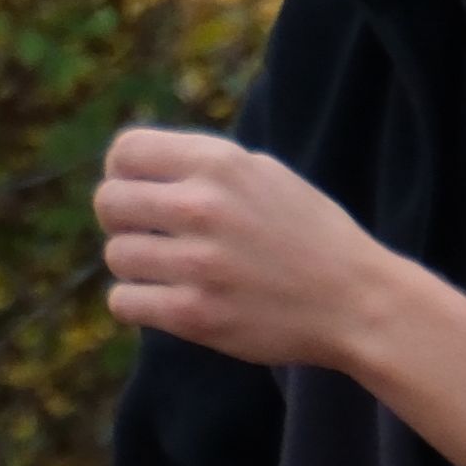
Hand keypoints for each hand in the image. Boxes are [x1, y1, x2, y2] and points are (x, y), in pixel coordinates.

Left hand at [97, 128, 401, 373]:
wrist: (357, 301)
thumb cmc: (309, 235)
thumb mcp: (264, 175)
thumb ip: (203, 165)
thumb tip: (132, 166)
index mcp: (221, 164)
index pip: (126, 151)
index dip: (121, 171)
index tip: (137, 191)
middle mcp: (204, 206)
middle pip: (108, 202)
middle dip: (119, 219)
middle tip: (146, 234)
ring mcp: (199, 262)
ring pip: (116, 255)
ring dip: (134, 265)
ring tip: (168, 270)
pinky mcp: (196, 314)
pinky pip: (124, 302)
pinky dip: (137, 303)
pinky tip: (164, 300)